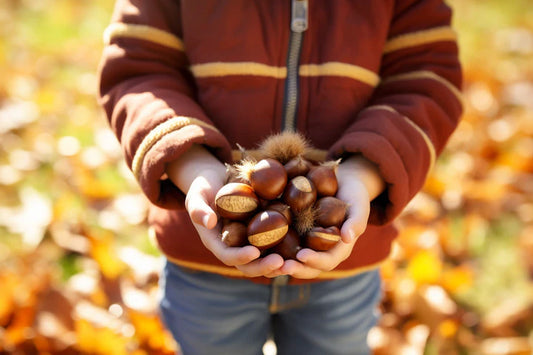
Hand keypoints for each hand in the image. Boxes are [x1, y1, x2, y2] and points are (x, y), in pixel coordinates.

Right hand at [185, 170, 286, 276]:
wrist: (216, 181)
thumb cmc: (202, 187)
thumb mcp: (196, 196)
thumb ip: (198, 210)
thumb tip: (209, 222)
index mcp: (216, 242)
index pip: (228, 256)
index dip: (240, 257)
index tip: (254, 252)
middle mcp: (233, 247)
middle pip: (248, 265)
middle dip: (264, 266)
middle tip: (281, 262)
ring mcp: (247, 242)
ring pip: (264, 260)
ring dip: (278, 264)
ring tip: (295, 262)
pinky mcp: (260, 234)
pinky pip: (274, 245)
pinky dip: (286, 249)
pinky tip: (301, 247)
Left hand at [279, 155, 383, 278]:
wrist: (342, 183)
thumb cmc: (353, 194)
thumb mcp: (359, 205)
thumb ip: (356, 221)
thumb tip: (348, 237)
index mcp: (340, 248)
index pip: (328, 261)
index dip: (315, 260)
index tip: (302, 255)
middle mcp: (323, 251)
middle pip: (310, 267)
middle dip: (296, 269)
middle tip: (281, 266)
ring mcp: (309, 245)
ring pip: (295, 262)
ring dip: (282, 265)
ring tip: (269, 263)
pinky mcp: (297, 236)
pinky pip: (285, 247)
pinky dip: (274, 251)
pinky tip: (260, 248)